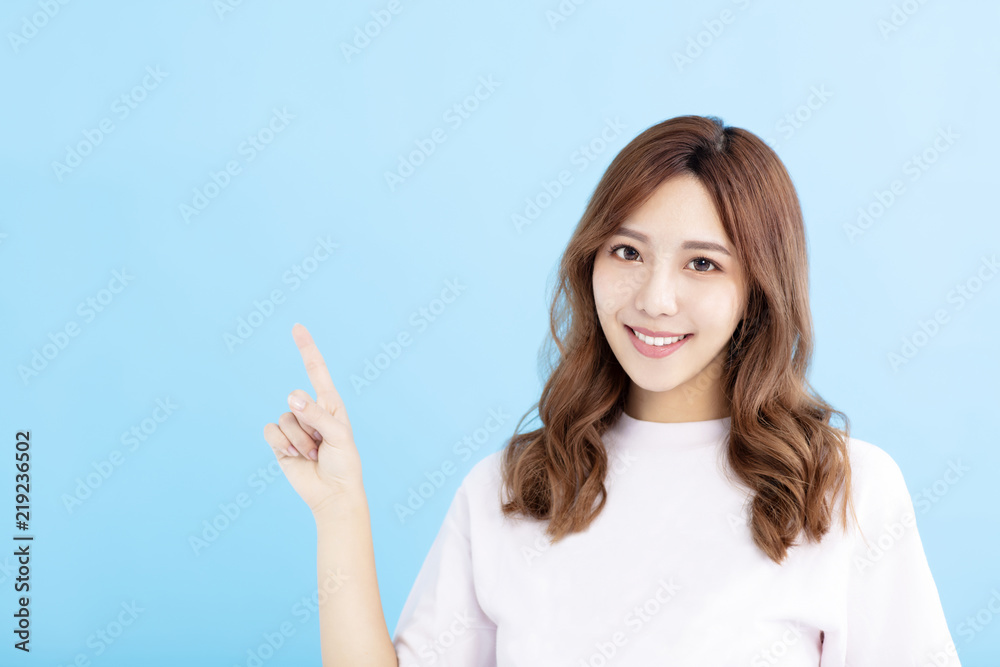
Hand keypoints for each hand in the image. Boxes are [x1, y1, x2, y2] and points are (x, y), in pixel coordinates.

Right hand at [263, 323, 364, 514]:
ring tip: (314, 454)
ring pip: (284, 417)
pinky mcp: (279, 442)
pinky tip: (297, 457)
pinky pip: (271, 431)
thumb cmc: (344, 463)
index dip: (306, 348)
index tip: (297, 327)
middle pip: (296, 399)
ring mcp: (294, 426)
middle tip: (323, 443)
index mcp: (330, 403)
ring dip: (300, 440)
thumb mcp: (338, 435)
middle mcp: (310, 411)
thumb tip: (291, 398)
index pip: (316, 370)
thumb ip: (316, 414)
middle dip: (309, 422)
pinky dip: (283, 444)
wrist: (332, 493)